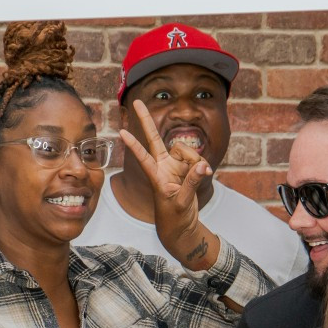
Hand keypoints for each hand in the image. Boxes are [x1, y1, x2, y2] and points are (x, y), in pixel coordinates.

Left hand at [117, 99, 217, 269]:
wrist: (182, 226)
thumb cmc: (175, 218)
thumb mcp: (182, 203)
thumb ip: (192, 182)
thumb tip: (203, 166)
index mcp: (156, 176)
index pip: (143, 157)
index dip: (134, 145)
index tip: (121, 132)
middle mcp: (163, 166)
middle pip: (155, 138)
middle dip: (146, 120)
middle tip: (137, 102)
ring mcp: (175, 165)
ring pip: (187, 150)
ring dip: (196, 159)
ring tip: (201, 174)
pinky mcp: (187, 168)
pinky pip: (197, 158)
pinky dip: (202, 165)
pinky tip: (206, 173)